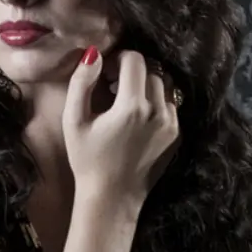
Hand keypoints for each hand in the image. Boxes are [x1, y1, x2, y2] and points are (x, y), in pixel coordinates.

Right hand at [62, 48, 181, 207]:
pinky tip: (138, 118)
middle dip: (132, 71)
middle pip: (152, 70)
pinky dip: (156, 102)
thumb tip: (94, 54)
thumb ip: (81, 83)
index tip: (106, 74)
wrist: (112, 198)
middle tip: (114, 86)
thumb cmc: (88, 161)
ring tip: (128, 101)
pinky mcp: (176, 135)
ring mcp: (171, 124)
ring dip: (147, 85)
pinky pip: (171, 105)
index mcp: (132, 106)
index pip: (134, 59)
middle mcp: (158, 112)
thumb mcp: (74, 121)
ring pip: (165, 86)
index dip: (118, 59)